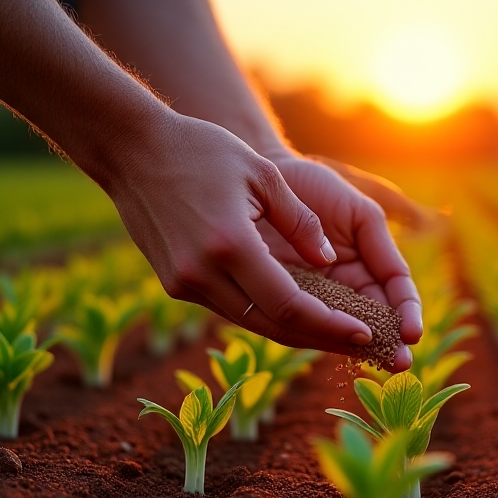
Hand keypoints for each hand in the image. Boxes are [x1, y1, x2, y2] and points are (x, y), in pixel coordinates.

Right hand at [107, 112, 379, 356]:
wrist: (130, 150)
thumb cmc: (201, 150)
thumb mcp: (262, 174)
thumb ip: (301, 221)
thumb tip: (329, 260)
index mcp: (229, 244)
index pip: (290, 305)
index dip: (331, 325)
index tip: (367, 335)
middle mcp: (202, 274)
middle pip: (273, 327)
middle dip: (322, 340)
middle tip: (363, 348)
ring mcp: (185, 284)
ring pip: (253, 323)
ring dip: (297, 333)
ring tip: (338, 337)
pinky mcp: (176, 284)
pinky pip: (233, 309)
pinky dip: (269, 316)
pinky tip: (299, 315)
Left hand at [258, 154, 422, 370]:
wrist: (264, 175)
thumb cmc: (314, 186)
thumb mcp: (359, 214)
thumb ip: (381, 248)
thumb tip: (386, 288)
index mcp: (364, 266)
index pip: (393, 294)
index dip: (405, 312)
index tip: (413, 332)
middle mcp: (339, 287)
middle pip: (369, 319)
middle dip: (386, 340)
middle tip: (400, 361)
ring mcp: (308, 295)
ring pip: (334, 325)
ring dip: (354, 342)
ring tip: (375, 357)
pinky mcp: (274, 298)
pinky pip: (295, 320)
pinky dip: (315, 331)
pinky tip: (333, 342)